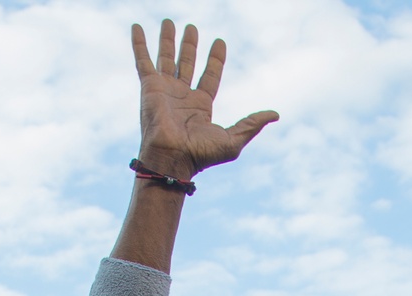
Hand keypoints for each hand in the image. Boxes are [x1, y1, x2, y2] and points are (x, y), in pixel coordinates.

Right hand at [131, 19, 277, 179]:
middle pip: (187, 63)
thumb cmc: (201, 154)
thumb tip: (275, 114)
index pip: (210, 76)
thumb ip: (252, 124)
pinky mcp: (149, 87)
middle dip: (189, 46)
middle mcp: (182, 96)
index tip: (219, 42)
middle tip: (191, 28)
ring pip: (166, 58)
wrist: (172, 157)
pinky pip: (142, 60)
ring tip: (169, 22)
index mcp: (201, 106)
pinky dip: (139, 43)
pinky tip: (137, 27)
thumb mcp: (233, 140)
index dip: (215, 59)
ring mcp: (164, 90)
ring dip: (168, 40)